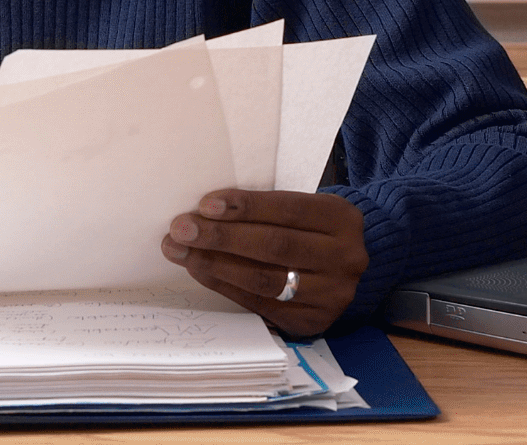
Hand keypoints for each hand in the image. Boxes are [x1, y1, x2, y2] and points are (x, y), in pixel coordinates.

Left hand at [161, 189, 367, 335]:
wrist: (342, 271)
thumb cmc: (311, 231)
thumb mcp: (305, 211)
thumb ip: (269, 210)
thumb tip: (207, 211)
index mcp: (343, 219)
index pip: (289, 209)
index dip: (246, 207)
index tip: (206, 204)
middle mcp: (344, 258)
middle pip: (274, 245)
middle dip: (222, 236)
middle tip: (182, 229)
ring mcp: (330, 295)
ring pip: (265, 279)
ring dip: (216, 264)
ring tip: (182, 251)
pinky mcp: (311, 322)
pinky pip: (260, 304)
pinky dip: (226, 286)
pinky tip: (201, 271)